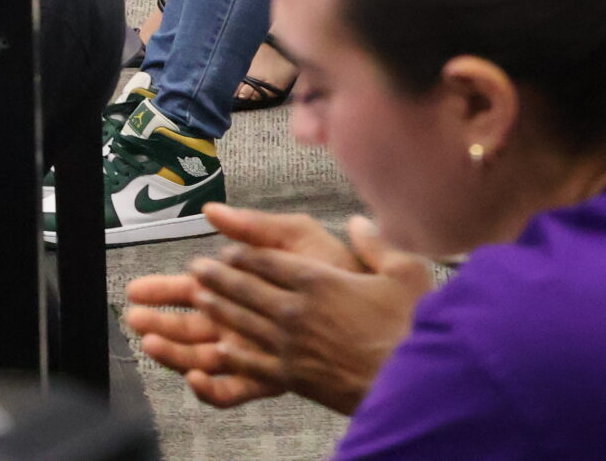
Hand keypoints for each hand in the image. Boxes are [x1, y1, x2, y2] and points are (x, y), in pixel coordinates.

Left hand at [126, 206, 428, 414]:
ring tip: (198, 298)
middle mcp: (296, 310)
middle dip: (219, 277)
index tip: (227, 248)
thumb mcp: (404, 273)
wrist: (407, 384)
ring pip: (242, 322)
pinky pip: (250, 361)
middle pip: (246, 289)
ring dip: (217, 308)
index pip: (268, 261)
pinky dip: (229, 352)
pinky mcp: (291, 377)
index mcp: (318, 281)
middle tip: (197, 268)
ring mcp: (290, 346)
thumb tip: (360, 221)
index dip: (243, 253)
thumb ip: (378, 243)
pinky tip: (215, 350)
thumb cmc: (408, 328)